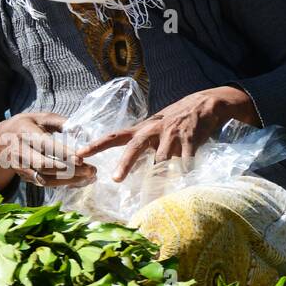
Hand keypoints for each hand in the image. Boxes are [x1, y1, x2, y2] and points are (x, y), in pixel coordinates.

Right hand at [0, 113, 95, 190]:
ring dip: (67, 179)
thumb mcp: (40, 118)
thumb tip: (81, 128)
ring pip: (43, 177)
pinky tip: (79, 180)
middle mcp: (19, 151)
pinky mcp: (23, 176)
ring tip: (89, 176)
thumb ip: (60, 122)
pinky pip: (42, 182)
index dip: (62, 152)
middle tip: (91, 169)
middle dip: (68, 169)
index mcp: (25, 133)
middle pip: (43, 164)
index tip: (80, 158)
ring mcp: (20, 166)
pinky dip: (61, 183)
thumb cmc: (27, 126)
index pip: (44, 144)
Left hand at [76, 86, 259, 182]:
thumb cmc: (177, 118)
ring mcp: (172, 134)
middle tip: (115, 179)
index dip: (96, 145)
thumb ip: (143, 142)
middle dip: (124, 163)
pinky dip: (185, 168)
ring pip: (162, 159)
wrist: (206, 104)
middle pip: (134, 147)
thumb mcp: (156, 126)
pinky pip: (185, 160)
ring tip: (165, 182)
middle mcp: (154, 130)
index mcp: (143, 128)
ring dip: (163, 172)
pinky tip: (187, 170)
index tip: (79, 154)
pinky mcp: (190, 138)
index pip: (115, 136)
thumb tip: (129, 166)